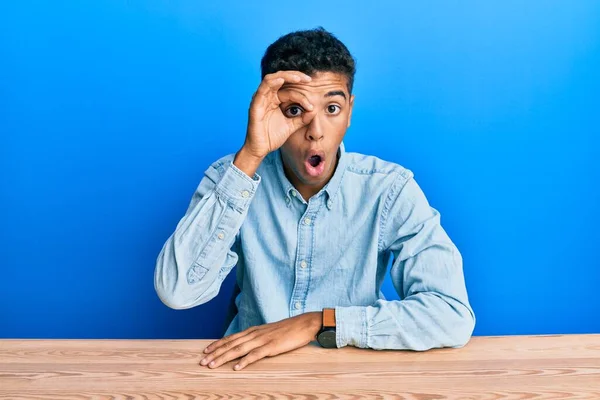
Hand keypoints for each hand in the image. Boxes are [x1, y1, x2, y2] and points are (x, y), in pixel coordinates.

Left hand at [199, 311, 321, 370]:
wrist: (304, 323)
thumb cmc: (287, 329)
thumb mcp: (268, 332)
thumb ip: (257, 337)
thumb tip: (247, 344)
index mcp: (253, 331)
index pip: (231, 338)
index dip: (217, 344)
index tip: (205, 351)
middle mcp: (254, 334)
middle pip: (230, 344)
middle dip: (215, 353)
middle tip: (202, 361)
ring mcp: (262, 340)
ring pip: (238, 350)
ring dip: (224, 358)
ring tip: (212, 365)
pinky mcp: (271, 346)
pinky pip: (255, 355)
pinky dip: (244, 361)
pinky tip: (236, 368)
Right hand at [243, 70, 313, 159]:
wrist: (261, 149)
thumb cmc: (272, 137)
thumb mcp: (291, 126)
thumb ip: (302, 118)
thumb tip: (315, 110)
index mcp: (275, 100)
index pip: (289, 89)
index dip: (302, 93)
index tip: (312, 105)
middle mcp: (267, 97)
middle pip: (281, 78)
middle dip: (295, 76)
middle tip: (308, 79)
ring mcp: (260, 99)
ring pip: (272, 79)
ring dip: (286, 76)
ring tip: (299, 78)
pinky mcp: (255, 105)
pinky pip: (262, 89)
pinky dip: (272, 82)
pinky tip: (282, 80)